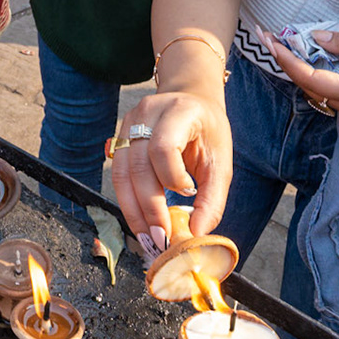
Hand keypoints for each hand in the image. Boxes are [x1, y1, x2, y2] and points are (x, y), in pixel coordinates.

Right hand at [110, 90, 232, 257]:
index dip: (172, 177)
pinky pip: (118, 175)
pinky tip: (141, 222)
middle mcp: (148, 112)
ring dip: (133, 210)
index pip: (163, 146)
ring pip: (121, 174)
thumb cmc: (208, 132)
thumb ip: (212, 198)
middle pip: (139, 165)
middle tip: (162, 238)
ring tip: (148, 237)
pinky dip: (128, 202)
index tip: (188, 194)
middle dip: (149, 207)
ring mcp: (129, 123)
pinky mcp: (119, 138)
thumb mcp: (220, 161)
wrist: (191, 100)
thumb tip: (196, 233)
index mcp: (179, 111)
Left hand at [266, 31, 338, 119]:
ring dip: (296, 65)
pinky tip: (305, 54)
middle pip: (306, 85)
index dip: (287, 59)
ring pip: (314, 88)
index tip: (270, 41)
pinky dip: (312, 71)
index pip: (309, 78)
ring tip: (280, 41)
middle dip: (285, 60)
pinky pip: (326, 89)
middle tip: (267, 35)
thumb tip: (316, 37)